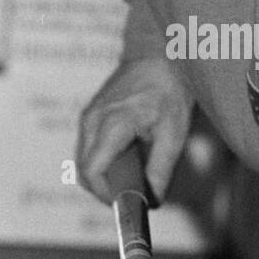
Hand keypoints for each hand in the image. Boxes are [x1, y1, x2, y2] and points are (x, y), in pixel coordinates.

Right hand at [77, 57, 194, 204]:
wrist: (159, 54)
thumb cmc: (169, 89)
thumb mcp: (173, 133)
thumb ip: (161, 169)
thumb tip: (153, 200)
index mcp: (112, 124)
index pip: (92, 171)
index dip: (105, 194)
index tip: (125, 203)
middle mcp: (93, 120)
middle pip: (84, 170)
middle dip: (105, 189)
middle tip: (132, 195)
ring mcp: (89, 117)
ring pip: (84, 161)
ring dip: (104, 176)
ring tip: (134, 176)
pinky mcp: (91, 116)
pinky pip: (89, 148)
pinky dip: (103, 162)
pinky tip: (128, 159)